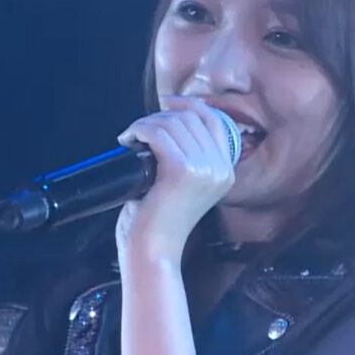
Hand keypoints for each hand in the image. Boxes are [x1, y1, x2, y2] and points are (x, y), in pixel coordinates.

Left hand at [114, 95, 234, 262]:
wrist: (152, 250)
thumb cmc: (160, 223)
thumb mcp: (185, 187)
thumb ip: (189, 160)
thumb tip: (168, 125)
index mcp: (226, 171)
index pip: (214, 121)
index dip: (190, 105)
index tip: (167, 104)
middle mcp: (220, 168)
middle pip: (191, 118)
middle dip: (161, 116)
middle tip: (139, 130)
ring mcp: (204, 168)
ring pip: (172, 123)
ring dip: (145, 124)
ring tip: (131, 137)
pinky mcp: (182, 169)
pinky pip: (158, 133)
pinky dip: (139, 130)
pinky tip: (128, 140)